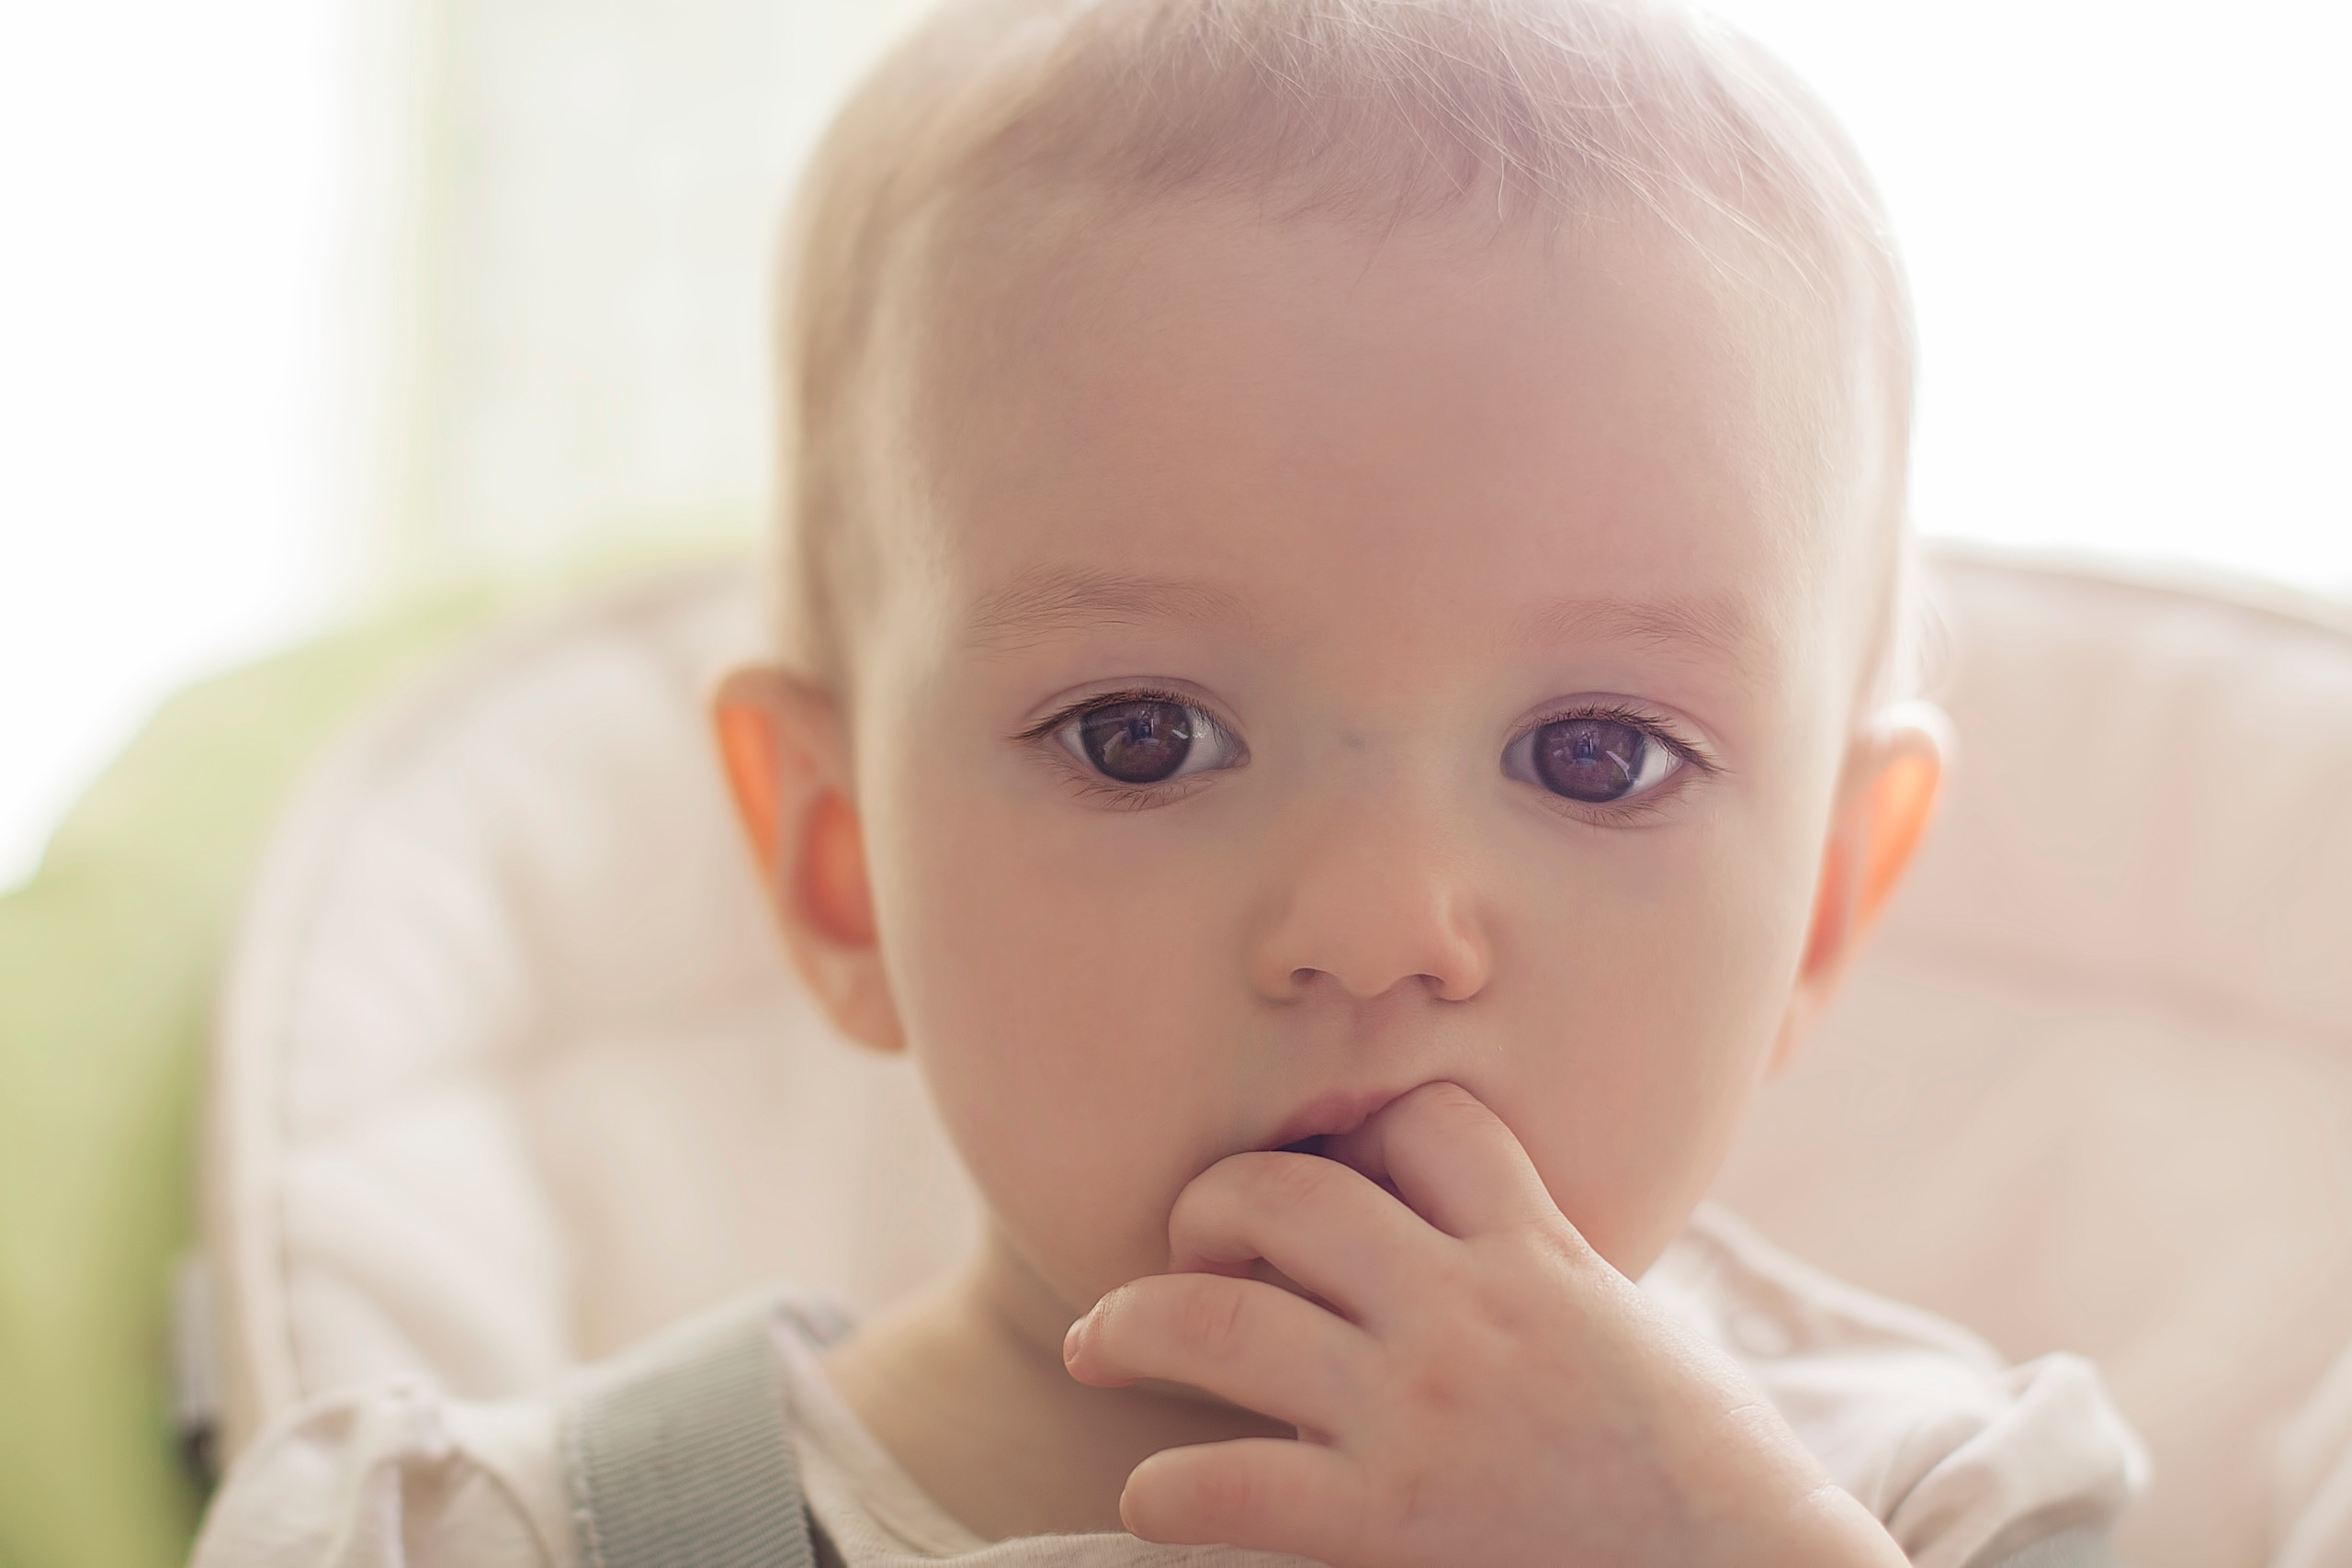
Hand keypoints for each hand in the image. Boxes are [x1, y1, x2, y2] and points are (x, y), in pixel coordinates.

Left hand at [1061, 1082, 1907, 1567]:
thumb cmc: (1709, 1478)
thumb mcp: (1641, 1334)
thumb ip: (1555, 1276)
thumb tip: (1501, 1246)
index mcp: (1540, 1253)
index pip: (1424, 1120)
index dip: (1362, 1130)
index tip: (1329, 1165)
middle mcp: (1465, 1310)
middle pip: (1289, 1192)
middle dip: (1213, 1201)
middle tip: (1185, 1243)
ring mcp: (1417, 1412)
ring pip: (1221, 1319)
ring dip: (1136, 1320)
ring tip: (1100, 1340)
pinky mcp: (1385, 1523)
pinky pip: (1227, 1484)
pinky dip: (1165, 1490)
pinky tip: (1150, 1501)